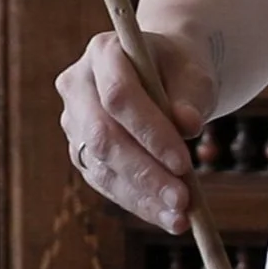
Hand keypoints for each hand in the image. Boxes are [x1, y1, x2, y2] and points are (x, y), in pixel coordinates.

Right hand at [55, 20, 216, 231]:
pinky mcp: (79, 151)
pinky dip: (138, 202)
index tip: (183, 163)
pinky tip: (166, 216)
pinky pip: (105, 182)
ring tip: (180, 217)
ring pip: (102, 166)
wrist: (162, 73)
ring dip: (142, 196)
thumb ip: (191, 96)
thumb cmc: (179, 70)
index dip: (149, 132)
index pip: (118, 96)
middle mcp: (78, 85)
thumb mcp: (193, 74)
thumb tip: (188, 125)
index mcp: (104, 52)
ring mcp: (74, 121)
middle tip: (182, 200)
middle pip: (103, 136)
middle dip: (145, 173)